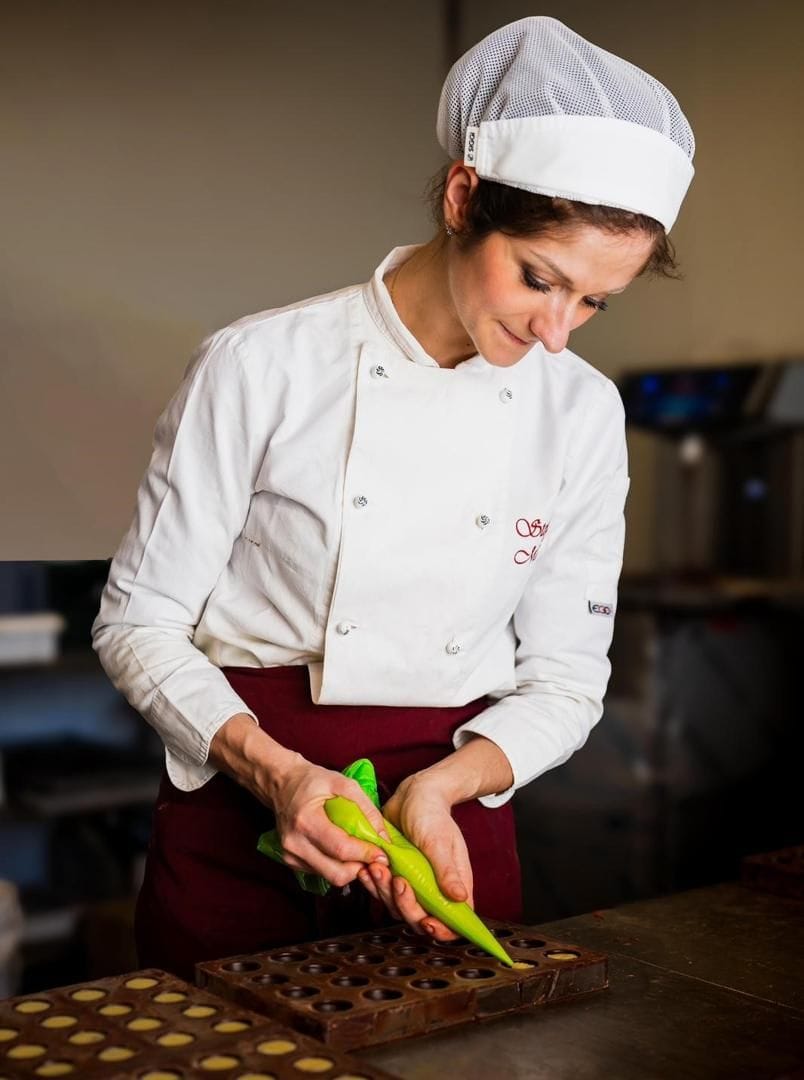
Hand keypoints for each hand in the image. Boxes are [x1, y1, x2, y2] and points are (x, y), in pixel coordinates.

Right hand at [209, 714, 388, 887]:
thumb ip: (366, 807)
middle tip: (374, 856)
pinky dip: (336, 866)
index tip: (384, 853)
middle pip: (336, 872)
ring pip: (330, 877)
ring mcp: (290, 855)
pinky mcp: (290, 861)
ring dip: (350, 869)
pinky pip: (321, 873)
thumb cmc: (312, 781)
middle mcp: (294, 843)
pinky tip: (343, 852)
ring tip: (360, 852)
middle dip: (360, 868)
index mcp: (305, 821)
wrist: (282, 783)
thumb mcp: (342, 783)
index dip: (365, 854)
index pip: (340, 849)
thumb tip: (384, 836)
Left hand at [357, 773, 472, 942]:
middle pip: (420, 918)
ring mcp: (413, 883)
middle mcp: (433, 888)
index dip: (441, 930)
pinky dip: (373, 883)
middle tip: (398, 882)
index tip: (427, 922)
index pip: (452, 921)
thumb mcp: (440, 841)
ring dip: (385, 892)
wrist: (414, 794)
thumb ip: (447, 870)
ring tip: (378, 868)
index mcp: (452, 883)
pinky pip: (382, 891)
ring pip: (397, 906)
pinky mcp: (395, 874)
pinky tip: (366, 870)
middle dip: (406, 906)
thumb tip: (460, 897)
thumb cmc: (433, 814)